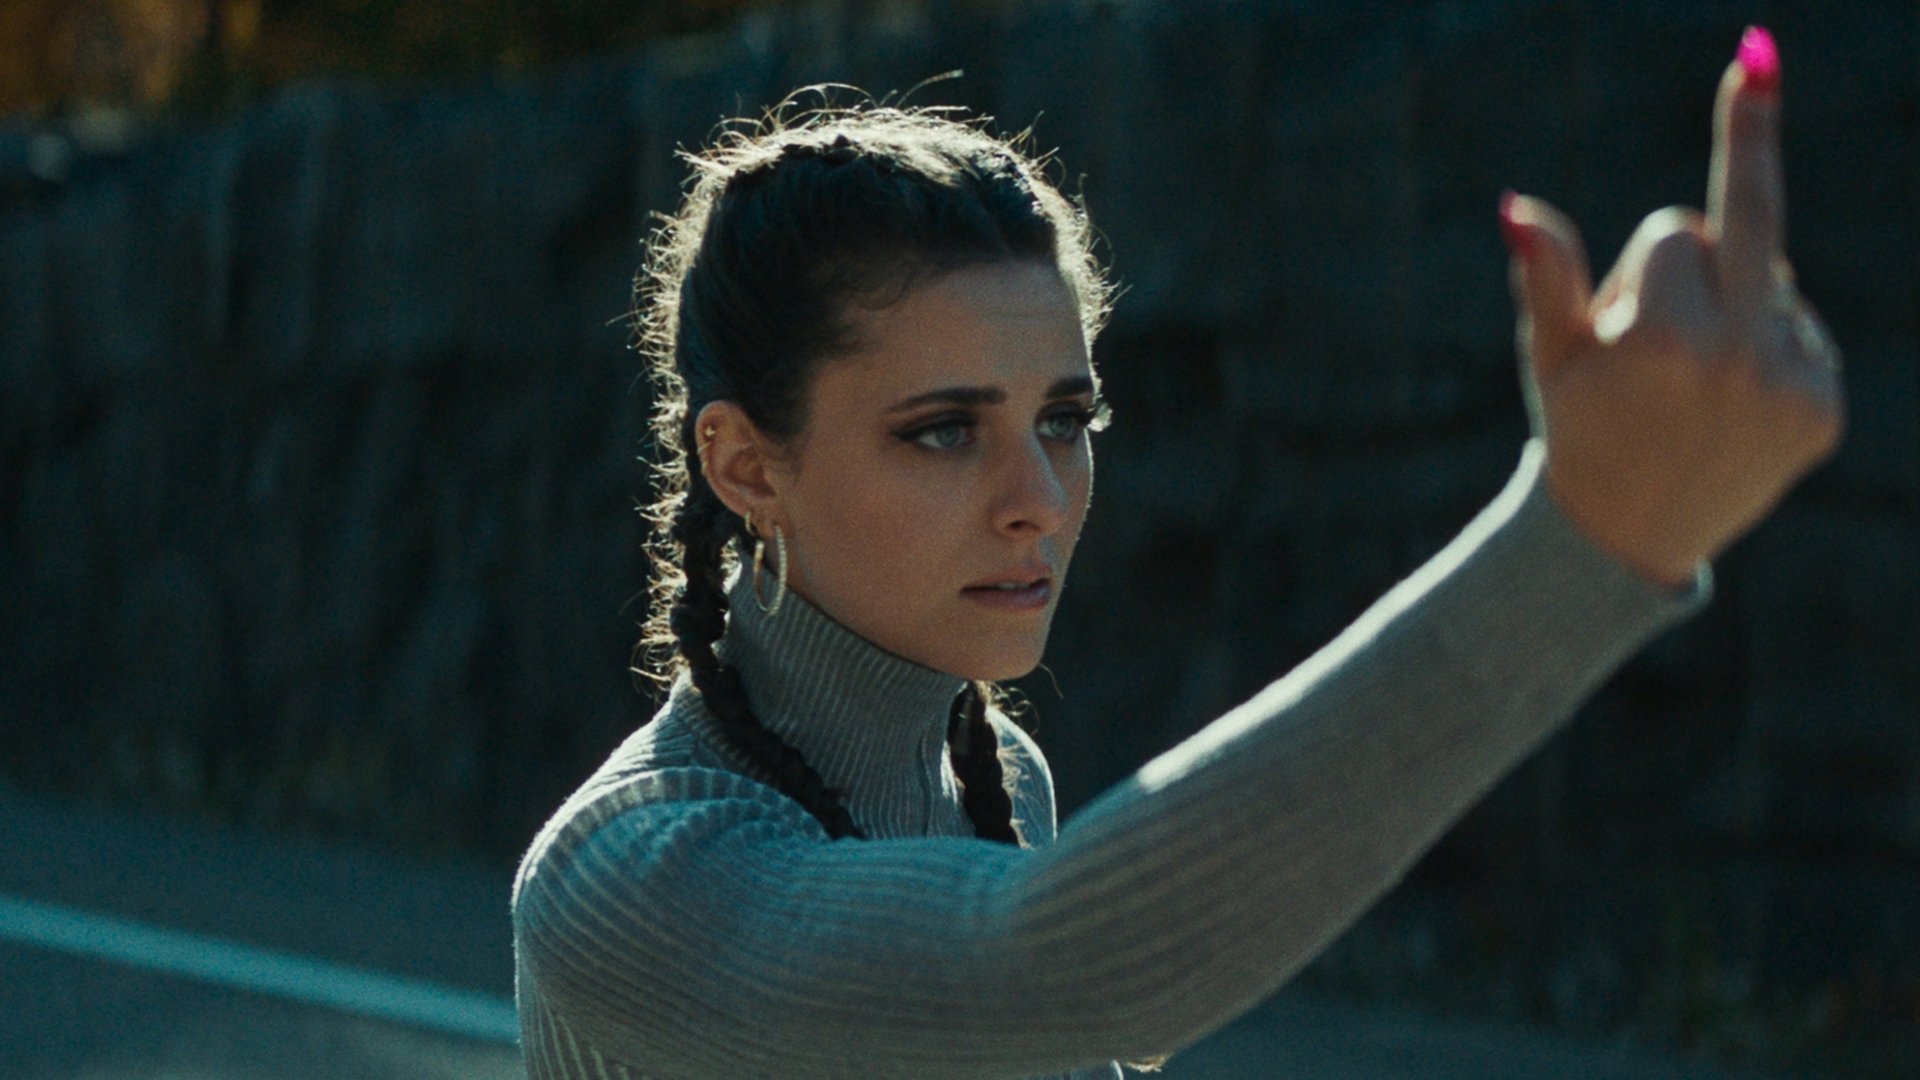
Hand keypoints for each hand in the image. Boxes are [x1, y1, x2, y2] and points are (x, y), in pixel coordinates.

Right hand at [1502, 27, 1844, 589]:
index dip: (1636, 267)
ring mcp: (1789, 385)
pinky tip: (1731, 400)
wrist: (1625, 541)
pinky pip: (1800, 331)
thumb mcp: (1550, 355)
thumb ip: (1546, 275)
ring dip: (1733, 306)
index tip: (1625, 295)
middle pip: (1747, 218)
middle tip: (1757, 51)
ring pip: (1771, 281)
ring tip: (1691, 384)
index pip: (1672, 228)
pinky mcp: (1822, 411)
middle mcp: (1736, 357)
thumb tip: (1516, 206)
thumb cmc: (1577, 432)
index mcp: (1663, 340)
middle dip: (1747, 145)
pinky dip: (1767, 347)